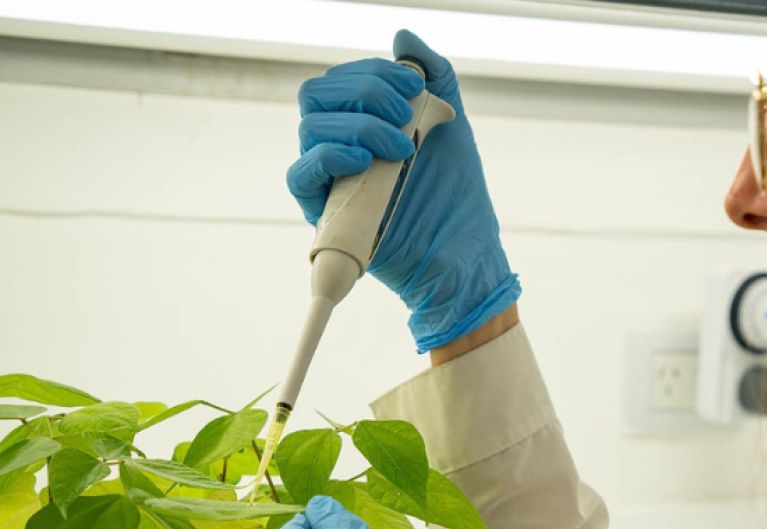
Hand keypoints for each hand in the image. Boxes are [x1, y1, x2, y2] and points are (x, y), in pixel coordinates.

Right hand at [287, 29, 520, 352]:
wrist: (464, 253)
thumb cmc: (457, 196)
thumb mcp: (451, 125)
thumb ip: (434, 78)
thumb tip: (402, 36)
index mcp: (361, 125)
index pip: (342, 80)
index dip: (373, 72)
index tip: (413, 85)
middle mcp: (339, 148)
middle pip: (317, 96)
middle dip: (365, 92)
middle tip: (406, 115)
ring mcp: (330, 180)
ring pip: (310, 128)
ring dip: (358, 125)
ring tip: (402, 147)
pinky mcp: (324, 214)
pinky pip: (301, 175)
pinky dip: (329, 157)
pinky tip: (365, 160)